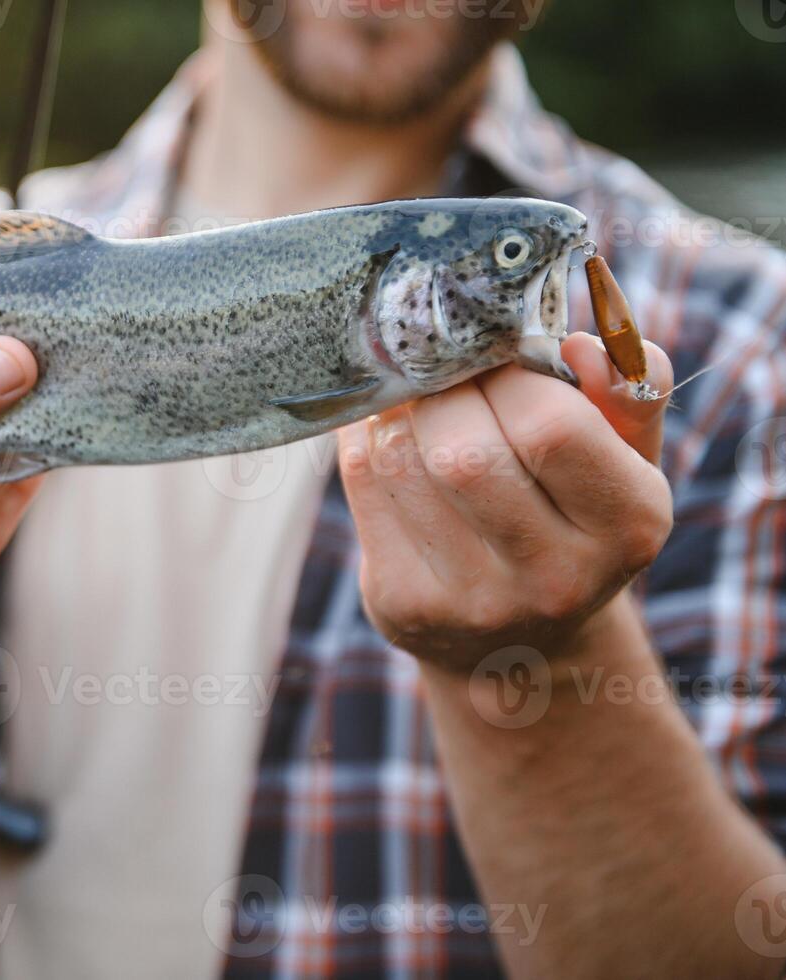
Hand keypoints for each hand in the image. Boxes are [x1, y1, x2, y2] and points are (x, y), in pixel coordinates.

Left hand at [337, 333, 674, 671]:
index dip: (509, 376)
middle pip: (463, 451)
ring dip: (400, 413)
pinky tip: (389, 436)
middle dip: (445, 393)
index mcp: (628, 526)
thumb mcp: (624, 458)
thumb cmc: (573, 518)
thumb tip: (577, 345)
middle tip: (448, 378)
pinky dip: (367, 440)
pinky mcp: (402, 603)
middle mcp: (556, 577)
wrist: (521, 644)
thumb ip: (625, 391)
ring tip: (420, 406)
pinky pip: (362, 482)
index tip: (498, 362)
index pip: (551, 426)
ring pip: (401, 461)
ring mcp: (472, 600)